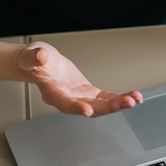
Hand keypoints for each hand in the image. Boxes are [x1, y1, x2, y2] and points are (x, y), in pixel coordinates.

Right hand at [16, 41, 142, 116]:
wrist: (39, 62)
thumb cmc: (33, 60)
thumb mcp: (31, 55)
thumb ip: (34, 57)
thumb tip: (40, 55)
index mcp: (52, 92)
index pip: (64, 102)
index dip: (75, 107)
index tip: (88, 110)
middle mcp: (67, 99)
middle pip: (89, 107)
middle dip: (109, 107)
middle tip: (127, 103)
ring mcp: (79, 97)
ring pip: (101, 105)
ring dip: (118, 104)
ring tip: (135, 99)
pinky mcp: (87, 92)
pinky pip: (105, 98)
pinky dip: (118, 98)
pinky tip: (131, 97)